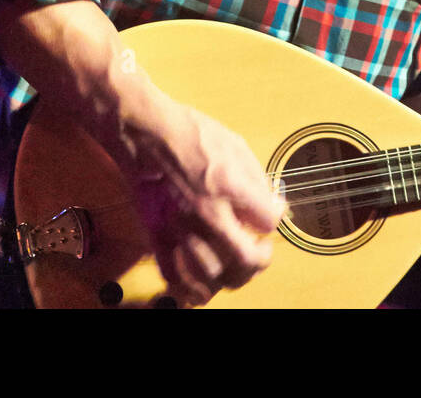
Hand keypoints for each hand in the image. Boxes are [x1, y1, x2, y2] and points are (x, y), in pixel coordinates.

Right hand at [111, 91, 286, 305]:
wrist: (146, 134)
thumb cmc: (191, 133)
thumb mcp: (236, 145)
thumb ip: (257, 179)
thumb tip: (274, 204)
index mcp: (231, 185)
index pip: (268, 222)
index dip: (272, 220)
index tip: (267, 215)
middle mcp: (207, 213)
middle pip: (245, 259)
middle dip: (260, 260)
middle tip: (260, 251)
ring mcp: (180, 228)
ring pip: (212, 276)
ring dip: (229, 276)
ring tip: (233, 266)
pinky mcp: (157, 236)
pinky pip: (174, 276)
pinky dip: (190, 287)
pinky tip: (202, 282)